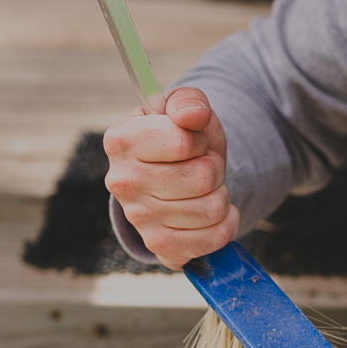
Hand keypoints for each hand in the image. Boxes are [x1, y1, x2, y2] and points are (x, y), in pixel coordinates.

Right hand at [102, 87, 234, 269]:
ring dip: (221, 196)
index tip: (192, 142)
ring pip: (212, 210)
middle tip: (202, 167)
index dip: (200, 140)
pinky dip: (225, 225)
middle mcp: (122, 182)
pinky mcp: (158, 246)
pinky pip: (212, 241)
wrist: (173, 177)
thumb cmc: (180, 138)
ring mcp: (138, 218)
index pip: (184, 141)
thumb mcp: (185, 109)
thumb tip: (191, 116)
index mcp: (121, 140)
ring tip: (205, 190)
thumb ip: (190, 102)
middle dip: (215, 169)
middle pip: (203, 178)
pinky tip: (213, 214)